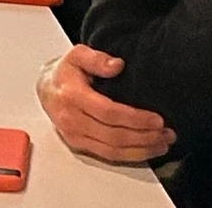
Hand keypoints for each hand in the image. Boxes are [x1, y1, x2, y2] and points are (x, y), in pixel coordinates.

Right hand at [38, 45, 174, 164]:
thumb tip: (117, 64)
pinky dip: (130, 156)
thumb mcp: (77, 54)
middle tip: (167, 134)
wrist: (45, 88)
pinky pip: (108, 156)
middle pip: (114, 136)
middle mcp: (71, 119)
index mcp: (72, 96)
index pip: (108, 112)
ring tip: (162, 144)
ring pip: (113, 151)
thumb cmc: (64, 72)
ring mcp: (74, 135)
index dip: (135, 118)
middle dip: (145, 137)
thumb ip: (97, 58)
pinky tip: (146, 150)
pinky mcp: (79, 145)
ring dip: (142, 150)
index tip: (157, 119)